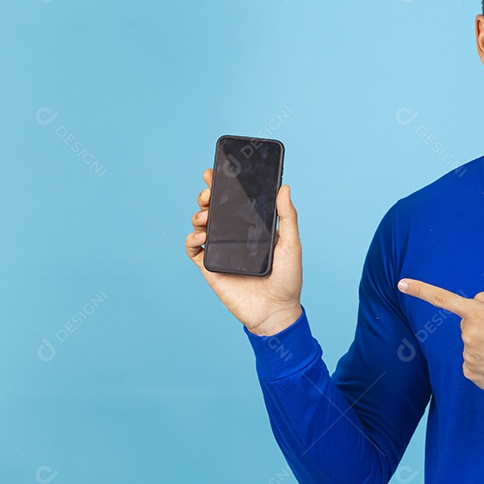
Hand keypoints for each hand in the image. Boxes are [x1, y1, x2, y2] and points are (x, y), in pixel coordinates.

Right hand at [186, 168, 303, 335]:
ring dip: (199, 214)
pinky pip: (193, 249)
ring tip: (206, 214)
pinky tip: (202, 236)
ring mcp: (221, 250)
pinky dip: (192, 238)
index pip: (236, 202)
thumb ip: (288, 217)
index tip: (217, 171)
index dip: (224, 186)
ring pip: (202, 224)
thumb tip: (284, 187)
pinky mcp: (210, 267)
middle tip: (209, 192)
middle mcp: (235, 236)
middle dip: (208, 195)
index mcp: (253, 228)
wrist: (275, 311)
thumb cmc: (288, 279)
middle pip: (215, 209)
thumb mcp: (291, 244)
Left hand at [397, 279, 483, 398]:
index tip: (401, 283)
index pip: (443, 298)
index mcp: (478, 313)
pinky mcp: (470, 374)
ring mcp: (467, 356)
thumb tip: (470, 306)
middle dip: (481, 327)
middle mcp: (468, 334)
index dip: (420, 290)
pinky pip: (472, 364)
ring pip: (470, 346)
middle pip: (467, 326)